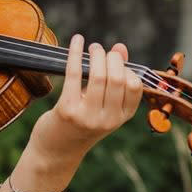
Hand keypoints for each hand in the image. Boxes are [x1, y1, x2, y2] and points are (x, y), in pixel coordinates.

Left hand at [37, 34, 142, 159]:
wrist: (57, 151)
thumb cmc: (82, 122)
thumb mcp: (103, 105)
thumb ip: (114, 78)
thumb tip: (120, 47)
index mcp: (121, 118)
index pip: (135, 86)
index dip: (127, 68)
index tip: (116, 61)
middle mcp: (108, 119)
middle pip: (117, 78)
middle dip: (111, 57)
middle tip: (101, 50)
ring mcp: (88, 116)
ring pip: (99, 76)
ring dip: (96, 55)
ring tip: (93, 48)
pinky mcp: (67, 110)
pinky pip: (74, 74)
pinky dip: (75, 53)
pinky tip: (77, 41)